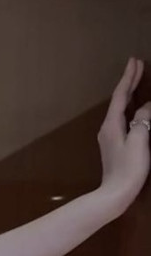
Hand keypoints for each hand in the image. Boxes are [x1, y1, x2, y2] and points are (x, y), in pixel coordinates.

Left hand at [98, 57, 150, 211]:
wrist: (114, 195)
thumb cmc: (128, 168)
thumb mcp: (139, 140)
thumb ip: (143, 119)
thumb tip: (146, 107)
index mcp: (112, 124)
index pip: (121, 95)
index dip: (129, 77)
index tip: (134, 60)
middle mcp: (107, 128)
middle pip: (119, 100)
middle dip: (128, 82)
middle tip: (136, 64)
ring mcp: (110, 138)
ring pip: (121, 109)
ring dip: (129, 93)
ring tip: (137, 80)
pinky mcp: (114, 146)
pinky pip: (123, 119)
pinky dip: (130, 107)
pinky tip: (136, 108)